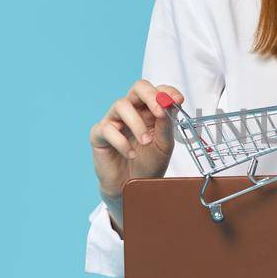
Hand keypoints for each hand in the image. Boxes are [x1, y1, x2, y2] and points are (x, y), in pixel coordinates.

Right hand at [89, 80, 185, 212]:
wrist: (131, 189)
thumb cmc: (148, 165)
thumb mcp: (164, 145)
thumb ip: (167, 125)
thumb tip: (170, 104)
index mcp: (149, 111)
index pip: (157, 91)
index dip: (167, 92)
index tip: (178, 100)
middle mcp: (131, 111)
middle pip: (138, 88)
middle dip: (150, 96)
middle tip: (160, 112)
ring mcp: (113, 120)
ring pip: (121, 105)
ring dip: (137, 123)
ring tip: (146, 142)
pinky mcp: (98, 134)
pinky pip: (107, 128)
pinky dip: (122, 142)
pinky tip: (131, 154)